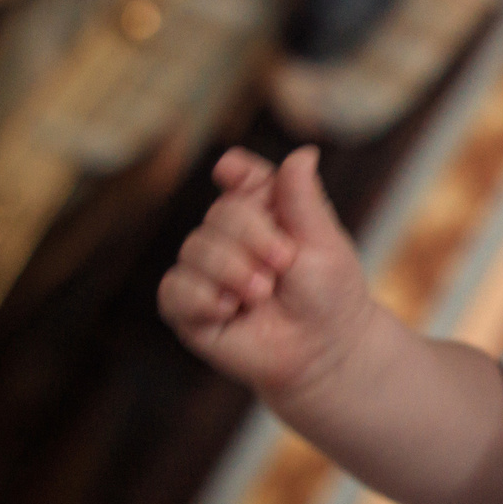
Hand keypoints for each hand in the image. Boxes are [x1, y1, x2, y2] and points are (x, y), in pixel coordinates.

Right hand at [158, 145, 376, 402]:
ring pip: (195, 249)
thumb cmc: (328, 296)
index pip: (241, 179)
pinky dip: (203, 297)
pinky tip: (229, 310)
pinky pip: (174, 290)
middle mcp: (229, 236)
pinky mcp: (187, 308)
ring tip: (262, 294)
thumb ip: (303, 199)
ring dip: (233, 271)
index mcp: (264, 212)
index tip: (230, 171)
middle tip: (283, 266)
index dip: (236, 173)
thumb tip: (304, 152)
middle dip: (255, 238)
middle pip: (220, 213)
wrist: (323, 351)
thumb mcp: (323, 242)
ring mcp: (205, 271)